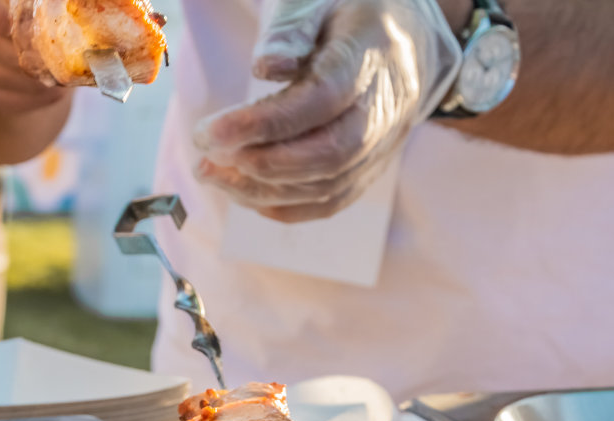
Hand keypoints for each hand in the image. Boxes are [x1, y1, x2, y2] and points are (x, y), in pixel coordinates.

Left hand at [190, 0, 459, 222]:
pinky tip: (244, 192)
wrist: (409, 37)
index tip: (208, 132)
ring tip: (211, 173)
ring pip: (329, 185)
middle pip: (330, 153)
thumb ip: (290, 30)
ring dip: (262, 190)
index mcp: (372, 55)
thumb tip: (264, 67)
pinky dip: (284, 207)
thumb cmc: (348, 13)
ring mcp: (385, 142)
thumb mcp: (318, 1)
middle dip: (260, 164)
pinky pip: (333, 201)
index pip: (322, 99)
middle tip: (204, 158)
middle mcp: (388, 105)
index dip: (263, 123)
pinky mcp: (374, 167)